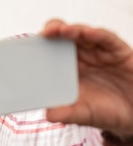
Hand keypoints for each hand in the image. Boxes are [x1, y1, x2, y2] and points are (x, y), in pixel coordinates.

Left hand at [40, 19, 132, 136]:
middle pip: (64, 38)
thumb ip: (67, 113)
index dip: (40, 46)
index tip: (27, 45)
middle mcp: (81, 57)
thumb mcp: (84, 115)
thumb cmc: (105, 112)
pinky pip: (106, 39)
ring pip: (83, 34)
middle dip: (53, 32)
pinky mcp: (118, 51)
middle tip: (43, 34)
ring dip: (72, 30)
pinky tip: (87, 32)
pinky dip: (96, 34)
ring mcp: (99, 52)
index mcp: (67, 70)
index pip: (50, 52)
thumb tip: (48, 115)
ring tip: (61, 30)